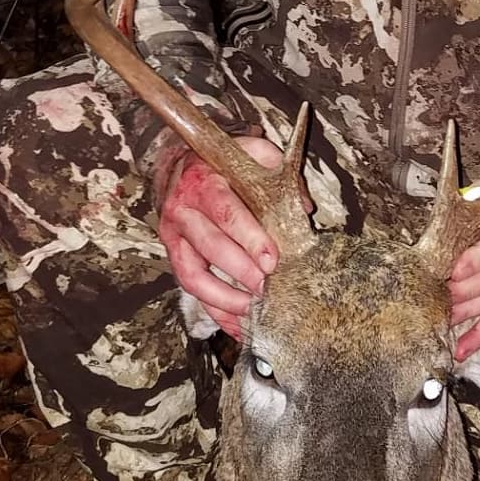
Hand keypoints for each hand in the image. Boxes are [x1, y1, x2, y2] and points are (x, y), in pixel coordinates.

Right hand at [158, 135, 283, 338]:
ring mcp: (175, 238)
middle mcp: (183, 210)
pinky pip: (192, 291)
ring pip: (193, 276)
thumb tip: (304, 209)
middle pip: (209, 247)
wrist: (178, 167)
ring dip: (223, 299)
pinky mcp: (175, 258)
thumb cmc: (222, 165)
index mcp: (203, 182)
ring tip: (252, 311)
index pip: (225, 212)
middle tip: (267, 289)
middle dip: (240, 272)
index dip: (248, 237)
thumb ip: (279, 175)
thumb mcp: (251, 154)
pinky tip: (238, 326)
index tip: (271, 260)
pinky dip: (216, 312)